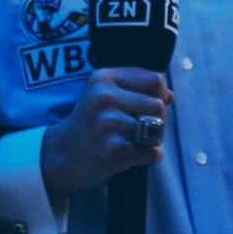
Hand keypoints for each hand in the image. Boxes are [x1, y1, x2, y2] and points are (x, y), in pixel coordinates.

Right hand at [40, 68, 173, 199]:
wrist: (63, 154)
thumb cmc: (91, 122)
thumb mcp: (104, 93)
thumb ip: (136, 88)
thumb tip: (169, 95)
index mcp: (103, 78)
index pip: (153, 79)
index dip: (160, 93)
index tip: (152, 103)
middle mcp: (104, 97)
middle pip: (158, 105)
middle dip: (158, 118)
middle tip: (143, 127)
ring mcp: (107, 124)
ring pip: (156, 129)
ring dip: (154, 138)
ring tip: (138, 140)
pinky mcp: (112, 150)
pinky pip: (151, 152)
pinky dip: (151, 156)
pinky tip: (136, 154)